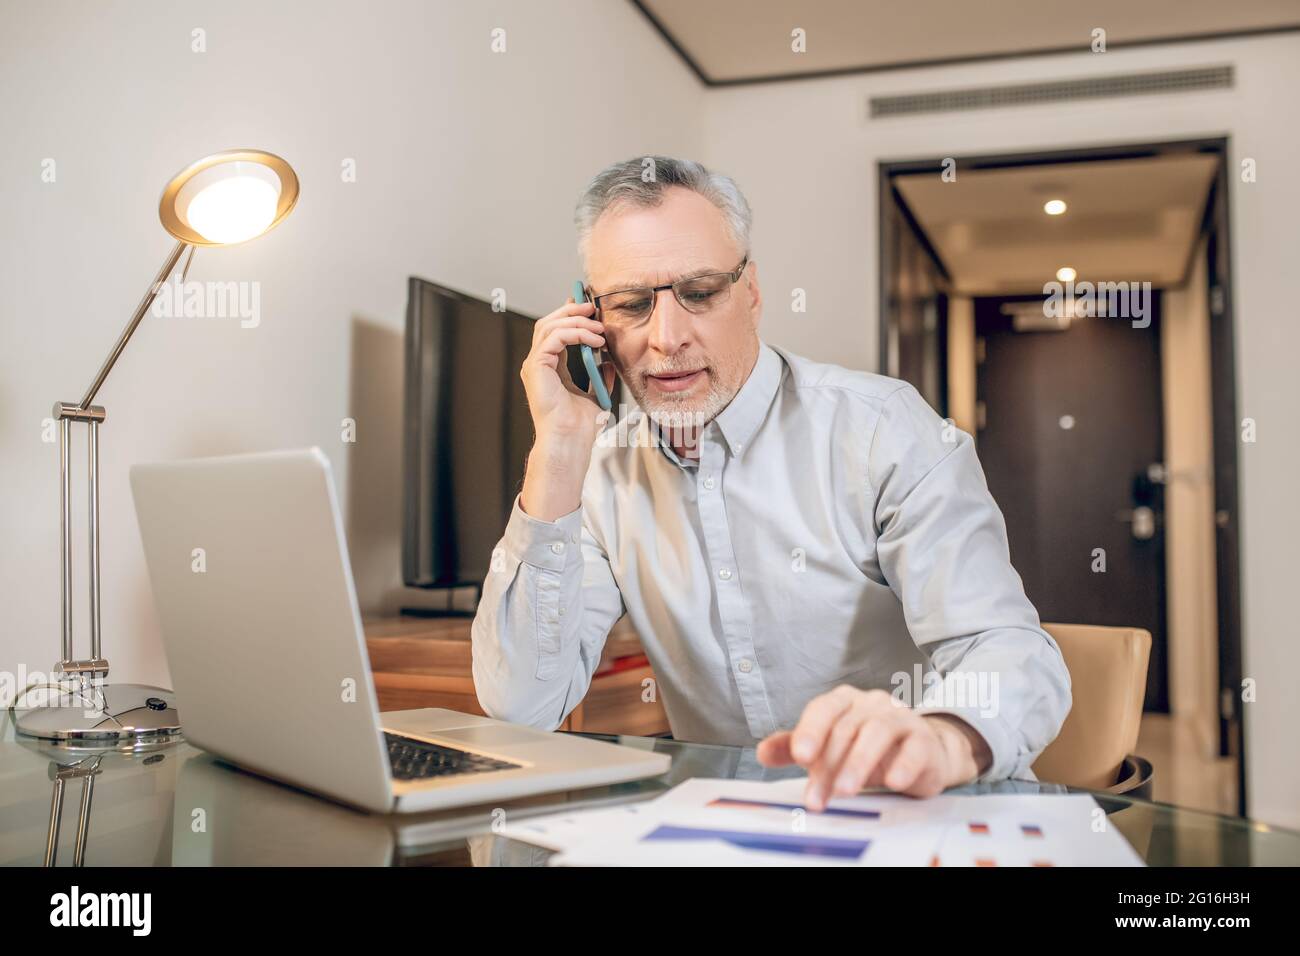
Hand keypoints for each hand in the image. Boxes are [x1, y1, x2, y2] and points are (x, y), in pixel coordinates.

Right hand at [518, 297, 616, 520]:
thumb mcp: (596, 395)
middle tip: (594, 307)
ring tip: (600, 327)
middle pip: (549, 323)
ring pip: (550, 326)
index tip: (590, 308)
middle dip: (572, 311)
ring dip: (577, 321)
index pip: (556, 332)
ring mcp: (535, 365)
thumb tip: (608, 361)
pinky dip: (576, 333)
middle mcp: (538, 364)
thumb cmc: (580, 427)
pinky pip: (554, 338)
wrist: (570, 441)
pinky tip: (595, 341)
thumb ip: (600, 376)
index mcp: (549, 369)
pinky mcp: (536, 367)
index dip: (571, 316)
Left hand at [756, 686, 990, 808]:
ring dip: (859, 762)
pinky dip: (902, 764)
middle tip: (817, 798)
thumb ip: (795, 747)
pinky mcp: (923, 739)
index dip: (810, 731)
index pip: (823, 710)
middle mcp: (871, 703)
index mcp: (843, 701)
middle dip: (829, 765)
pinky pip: (914, 748)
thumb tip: (761, 752)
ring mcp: (899, 717)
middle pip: (846, 729)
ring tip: (846, 790)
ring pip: (877, 733)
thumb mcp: (829, 746)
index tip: (800, 757)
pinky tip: (892, 782)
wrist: (921, 753)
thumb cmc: (867, 748)